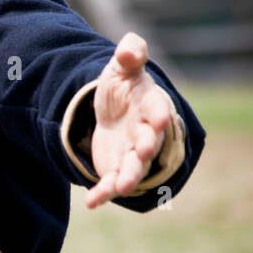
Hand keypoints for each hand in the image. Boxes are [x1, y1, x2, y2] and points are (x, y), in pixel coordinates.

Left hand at [87, 33, 171, 208]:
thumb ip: (130, 55)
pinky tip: (92, 202)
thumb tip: (128, 50)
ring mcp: (133, 154)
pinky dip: (103, 194)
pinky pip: (111, 184)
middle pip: (150, 141)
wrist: (112, 111)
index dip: (159, 113)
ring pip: (135, 168)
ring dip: (130, 177)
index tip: (161, 117)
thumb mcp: (122, 67)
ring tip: (123, 186)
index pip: (157, 108)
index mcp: (150, 105)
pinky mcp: (117, 169)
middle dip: (148, 145)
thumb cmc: (122, 86)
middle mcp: (146, 132)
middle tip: (145, 148)